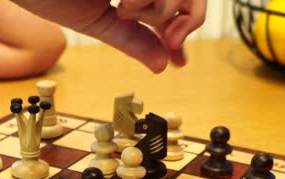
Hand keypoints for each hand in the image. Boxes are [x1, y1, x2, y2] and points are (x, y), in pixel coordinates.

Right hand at [10, 0, 206, 72]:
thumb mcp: (97, 22)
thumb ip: (131, 39)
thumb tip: (162, 65)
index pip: (176, 3)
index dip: (186, 29)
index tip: (180, 60)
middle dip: (187, 18)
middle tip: (170, 40)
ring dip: (160, 6)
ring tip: (126, 10)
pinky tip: (123, 4)